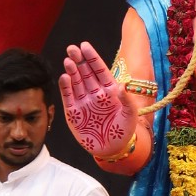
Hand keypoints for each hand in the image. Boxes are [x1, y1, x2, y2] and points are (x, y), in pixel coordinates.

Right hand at [60, 42, 138, 166]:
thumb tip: (122, 85)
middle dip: (79, 60)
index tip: (85, 45)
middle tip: (72, 48)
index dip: (92, 57)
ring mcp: (84, 103)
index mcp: (110, 91)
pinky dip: (66, 87)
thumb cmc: (124, 132)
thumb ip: (127, 100)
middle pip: (85, 73)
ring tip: (68, 60)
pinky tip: (64, 77)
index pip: (99, 70)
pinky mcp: (74, 113)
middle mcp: (95, 94)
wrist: (112, 150)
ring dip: (72, 71)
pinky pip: (68, 97)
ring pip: (76, 82)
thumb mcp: (130, 116)